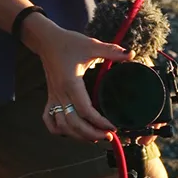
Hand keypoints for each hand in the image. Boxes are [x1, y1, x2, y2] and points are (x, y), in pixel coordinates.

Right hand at [28, 21, 130, 142]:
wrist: (47, 40)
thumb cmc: (68, 42)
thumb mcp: (91, 45)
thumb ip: (111, 51)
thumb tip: (130, 54)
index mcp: (71, 83)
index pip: (86, 110)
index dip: (100, 122)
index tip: (113, 126)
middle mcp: (61, 94)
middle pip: (73, 123)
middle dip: (91, 133)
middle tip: (108, 136)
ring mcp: (54, 97)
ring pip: (62, 125)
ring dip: (77, 135)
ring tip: (94, 137)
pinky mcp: (50, 97)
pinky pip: (49, 119)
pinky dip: (58, 129)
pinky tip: (69, 132)